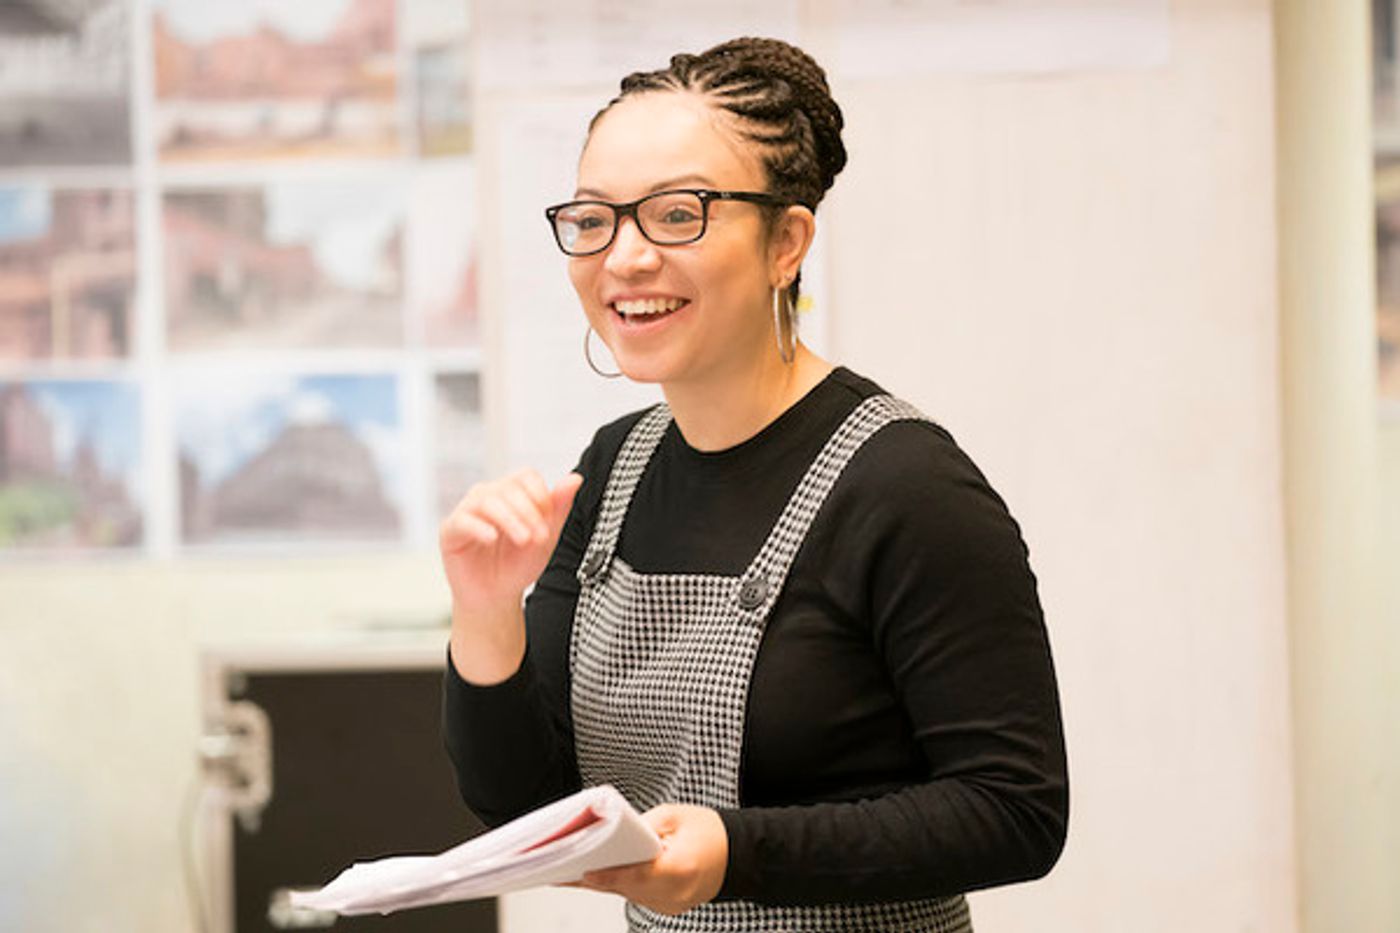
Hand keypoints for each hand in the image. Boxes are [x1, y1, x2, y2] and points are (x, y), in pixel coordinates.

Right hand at [439, 470, 582, 613]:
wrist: (496, 597)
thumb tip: (575, 479)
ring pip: (487, 501)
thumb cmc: (517, 565)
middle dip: (529, 513)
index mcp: (511, 493)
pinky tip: (492, 538)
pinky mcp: (451, 531)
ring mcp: (467, 511)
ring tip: (523, 540)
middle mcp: (488, 496)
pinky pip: (462, 520)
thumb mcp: (546, 536)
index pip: (526, 476)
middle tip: (539, 537)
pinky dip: (479, 527)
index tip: (548, 520)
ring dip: (510, 520)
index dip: (541, 495)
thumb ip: (559, 507)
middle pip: (508, 488)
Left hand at [575, 804, 727, 915]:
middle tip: (563, 870)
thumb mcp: (675, 815)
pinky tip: (599, 875)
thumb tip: (613, 834)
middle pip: (627, 888)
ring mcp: (672, 905)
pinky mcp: (669, 907)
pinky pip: (637, 897)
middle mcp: (675, 893)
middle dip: (596, 878)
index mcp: (680, 867)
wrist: (739, 854)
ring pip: (629, 895)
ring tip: (572, 870)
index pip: (637, 875)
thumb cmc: (711, 832)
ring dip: (605, 882)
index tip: (584, 871)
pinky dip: (621, 885)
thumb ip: (643, 825)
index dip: (609, 874)